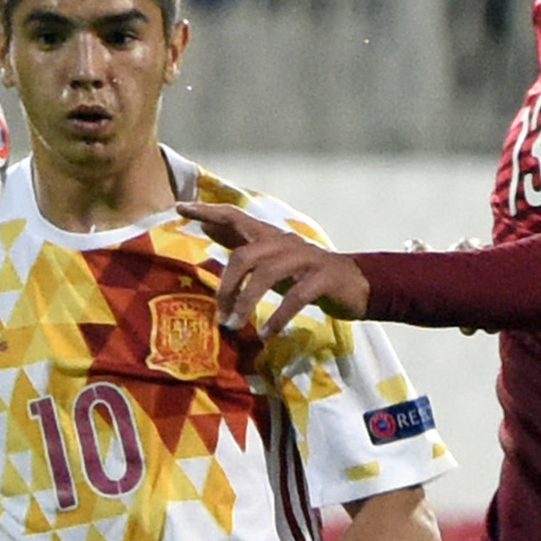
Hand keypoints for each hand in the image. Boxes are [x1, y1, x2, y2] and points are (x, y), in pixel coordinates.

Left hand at [183, 200, 371, 340]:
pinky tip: (267, 332)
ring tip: (235, 326)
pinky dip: (277, 316)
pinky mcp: (324, 278)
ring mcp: (306, 258)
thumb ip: (245, 247)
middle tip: (220, 314)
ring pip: (267, 274)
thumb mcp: (274, 262)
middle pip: (245, 255)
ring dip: (247, 303)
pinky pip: (296, 297)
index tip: (180, 208)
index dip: (208, 211)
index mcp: (272, 237)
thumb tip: (210, 228)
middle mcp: (286, 243)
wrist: (360, 286)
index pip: (236, 216)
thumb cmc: (310, 276)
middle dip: (227, 286)